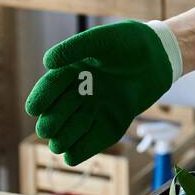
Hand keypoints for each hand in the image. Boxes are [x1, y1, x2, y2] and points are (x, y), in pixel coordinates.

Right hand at [24, 20, 173, 166]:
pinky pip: (95, 140)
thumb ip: (76, 48)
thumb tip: (47, 62)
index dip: (41, 98)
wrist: (160, 54)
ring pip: (73, 129)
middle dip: (51, 122)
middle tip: (47, 129)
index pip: (51, 86)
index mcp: (73, 71)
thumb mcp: (102, 39)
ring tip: (58, 145)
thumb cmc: (129, 41)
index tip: (34, 108)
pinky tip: (72, 156)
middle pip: (59, 111)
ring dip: (64, 139)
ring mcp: (96, 109)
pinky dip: (82, 150)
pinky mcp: (113, 122)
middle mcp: (81, 92)